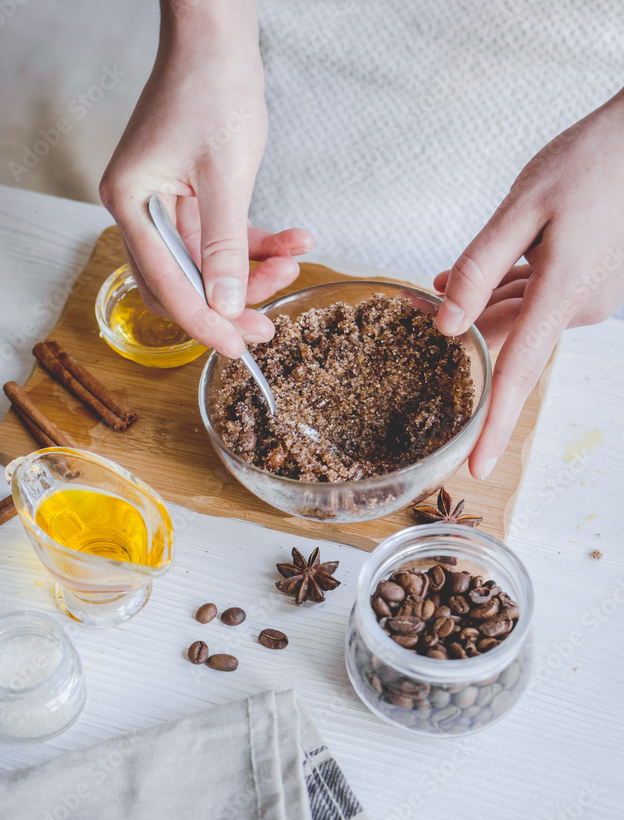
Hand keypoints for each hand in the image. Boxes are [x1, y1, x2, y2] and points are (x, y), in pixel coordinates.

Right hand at [100, 2, 313, 357]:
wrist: (218, 36)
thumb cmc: (212, 88)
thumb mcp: (225, 175)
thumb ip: (226, 247)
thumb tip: (226, 305)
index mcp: (132, 203)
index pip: (166, 283)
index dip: (203, 322)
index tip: (235, 348)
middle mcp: (141, 208)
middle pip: (184, 281)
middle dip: (230, 303)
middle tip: (268, 325)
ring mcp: (165, 204)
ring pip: (209, 264)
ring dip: (252, 271)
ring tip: (292, 265)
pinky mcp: (192, 197)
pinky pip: (224, 237)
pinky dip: (257, 243)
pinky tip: (294, 241)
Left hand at [434, 88, 623, 478]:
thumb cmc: (588, 163)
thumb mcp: (524, 205)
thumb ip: (481, 266)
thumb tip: (447, 324)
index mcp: (563, 291)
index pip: (519, 373)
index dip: (495, 425)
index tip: (477, 468)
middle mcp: (579, 306)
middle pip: (509, 340)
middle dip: (466, 339)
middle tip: (420, 313)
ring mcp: (588, 298)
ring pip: (520, 318)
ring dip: (483, 309)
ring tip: (440, 286)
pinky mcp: (588, 284)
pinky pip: (536, 300)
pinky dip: (506, 292)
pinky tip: (476, 278)